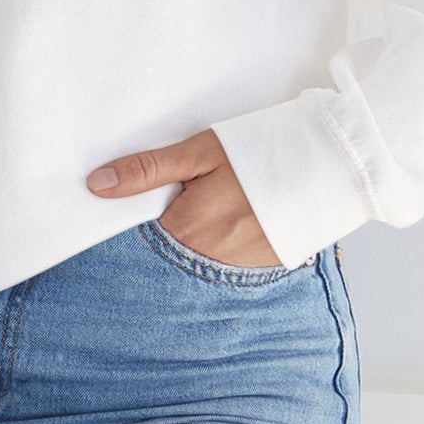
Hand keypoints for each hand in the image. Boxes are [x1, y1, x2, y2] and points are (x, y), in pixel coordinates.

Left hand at [85, 127, 287, 268]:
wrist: (326, 166)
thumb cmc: (258, 152)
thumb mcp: (198, 152)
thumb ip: (147, 170)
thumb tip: (96, 185)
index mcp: (186, 231)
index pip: (138, 241)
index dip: (130, 223)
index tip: (124, 207)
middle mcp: (208, 262)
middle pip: (166, 255)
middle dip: (160, 236)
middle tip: (178, 204)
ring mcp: (238, 272)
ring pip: (195, 263)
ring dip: (191, 244)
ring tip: (207, 211)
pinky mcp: (262, 271)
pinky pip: (225, 268)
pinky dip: (218, 250)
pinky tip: (229, 224)